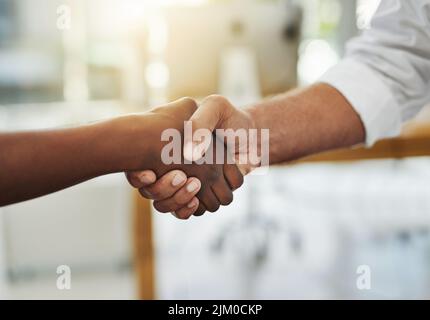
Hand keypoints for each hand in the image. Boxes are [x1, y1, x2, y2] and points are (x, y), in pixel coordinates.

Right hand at [125, 97, 242, 218]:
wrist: (250, 138)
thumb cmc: (229, 120)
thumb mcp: (216, 108)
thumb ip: (201, 122)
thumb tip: (188, 153)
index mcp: (163, 144)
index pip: (137, 165)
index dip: (137, 174)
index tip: (150, 173)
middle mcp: (166, 165)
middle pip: (148, 190)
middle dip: (163, 189)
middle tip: (182, 176)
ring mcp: (180, 182)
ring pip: (164, 204)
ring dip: (178, 199)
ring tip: (195, 185)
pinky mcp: (195, 196)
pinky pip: (183, 212)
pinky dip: (188, 209)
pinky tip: (198, 200)